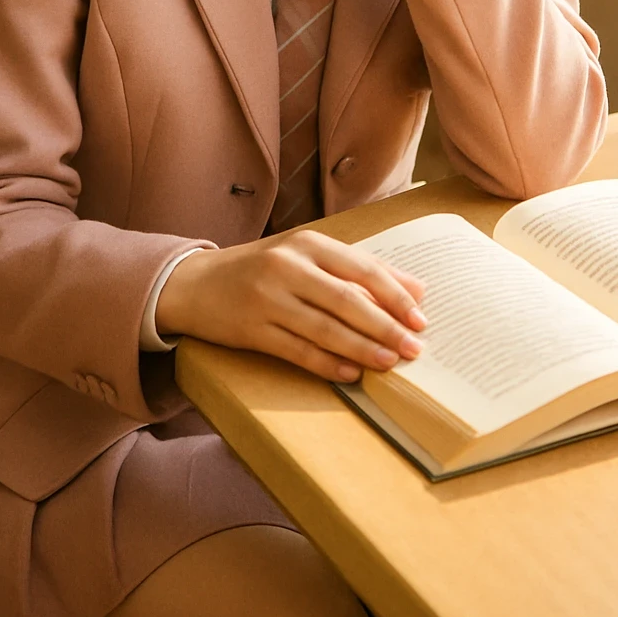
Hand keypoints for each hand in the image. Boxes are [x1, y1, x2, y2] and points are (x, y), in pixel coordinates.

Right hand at [156, 229, 428, 382]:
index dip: (395, 295)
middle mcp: (288, 267)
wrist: (195, 283)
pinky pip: (297, 351)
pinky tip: (351, 373)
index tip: (421, 318)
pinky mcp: (251, 330)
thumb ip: (358, 267)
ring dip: (363, 349)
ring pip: (325, 329)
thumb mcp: (306, 255)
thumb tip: (416, 288)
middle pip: (347, 301)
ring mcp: (267, 299)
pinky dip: (327, 364)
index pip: (362, 269)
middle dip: (386, 327)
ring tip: (390, 363)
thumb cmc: (263, 267)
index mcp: (307, 243)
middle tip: (414, 348)